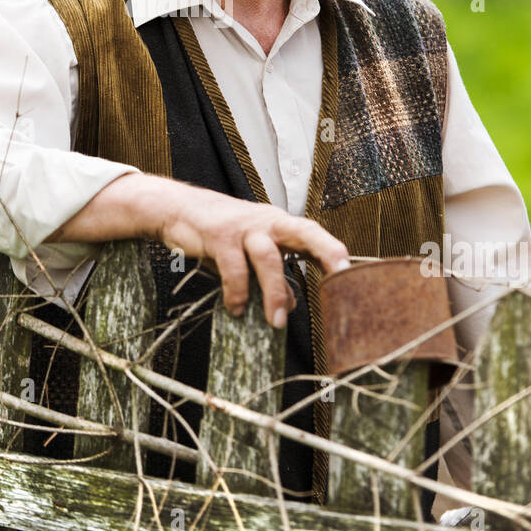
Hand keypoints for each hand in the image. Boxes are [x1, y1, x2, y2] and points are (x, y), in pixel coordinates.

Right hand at [47, 173, 351, 328]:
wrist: (179, 209)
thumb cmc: (222, 234)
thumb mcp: (250, 254)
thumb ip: (273, 276)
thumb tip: (291, 305)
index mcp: (280, 225)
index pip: (313, 234)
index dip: (333, 251)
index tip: (351, 274)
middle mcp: (267, 221)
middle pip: (303, 231)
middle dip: (325, 251)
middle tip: (338, 278)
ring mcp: (243, 227)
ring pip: (268, 256)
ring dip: (274, 291)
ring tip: (276, 321)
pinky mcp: (219, 236)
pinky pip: (233, 267)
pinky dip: (237, 292)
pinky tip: (236, 309)